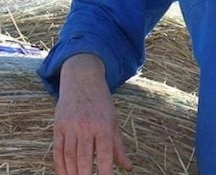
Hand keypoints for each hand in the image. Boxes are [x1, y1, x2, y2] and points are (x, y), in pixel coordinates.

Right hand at [53, 54, 132, 174]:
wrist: (82, 81)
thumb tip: (128, 167)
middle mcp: (87, 126)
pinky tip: (64, 174)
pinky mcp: (58, 127)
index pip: (105, 152)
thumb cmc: (101, 103)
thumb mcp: (113, 121)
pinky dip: (59, 165)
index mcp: (104, 125)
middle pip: (83, 157)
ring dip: (71, 173)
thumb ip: (118, 147)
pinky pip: (57, 150)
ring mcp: (71, 127)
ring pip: (69, 155)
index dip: (106, 169)